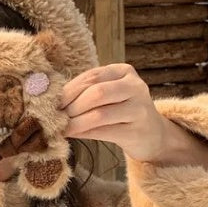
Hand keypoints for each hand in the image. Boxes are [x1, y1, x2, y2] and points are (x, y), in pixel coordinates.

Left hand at [57, 63, 207, 169]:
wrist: (154, 135)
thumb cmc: (124, 113)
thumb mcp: (110, 96)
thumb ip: (88, 93)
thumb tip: (55, 102)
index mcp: (124, 71)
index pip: (92, 76)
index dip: (69, 90)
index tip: (53, 103)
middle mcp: (134, 86)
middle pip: (96, 93)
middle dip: (72, 106)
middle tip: (57, 118)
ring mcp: (138, 109)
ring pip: (99, 114)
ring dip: (76, 122)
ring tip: (62, 128)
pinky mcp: (137, 131)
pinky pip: (104, 132)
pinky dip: (84, 133)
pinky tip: (72, 135)